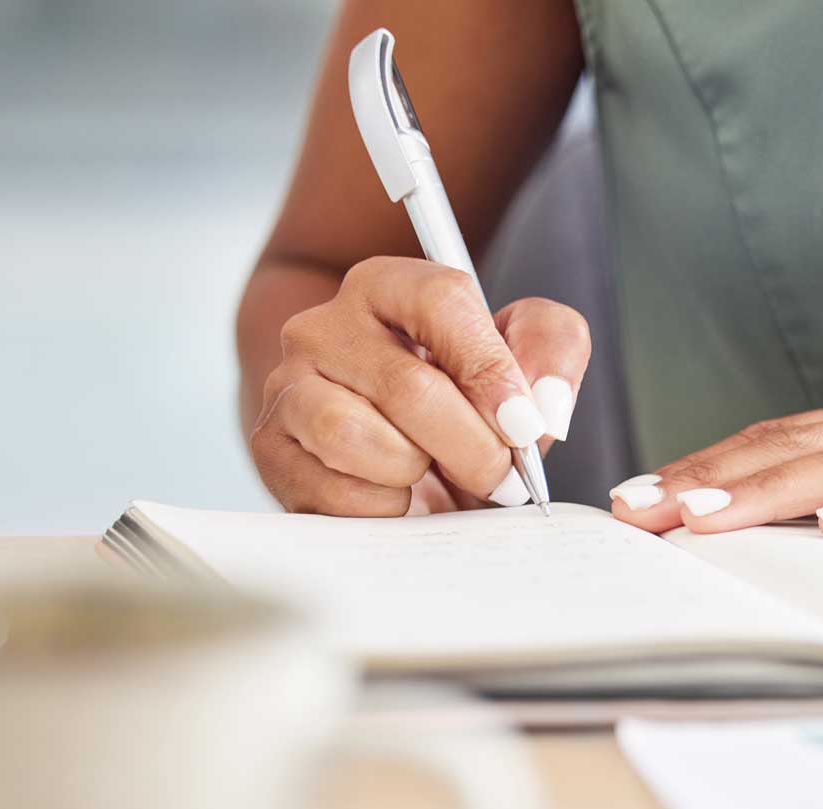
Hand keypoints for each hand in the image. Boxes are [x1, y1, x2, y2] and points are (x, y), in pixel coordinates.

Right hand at [249, 256, 590, 515]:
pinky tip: (394, 496)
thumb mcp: (522, 361)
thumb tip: (546, 405)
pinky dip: (380, 507)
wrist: (392, 454)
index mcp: (389, 287)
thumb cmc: (461, 404)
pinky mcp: (270, 448)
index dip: (491, 369)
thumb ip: (551, 351)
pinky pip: (331, 489)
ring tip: (429, 474)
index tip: (523, 425)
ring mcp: (288, 385)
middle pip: (408, 386)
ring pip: (355, 436)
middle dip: (472, 449)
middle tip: (500, 479)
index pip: (440, 301)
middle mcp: (324, 326)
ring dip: (414, 472)